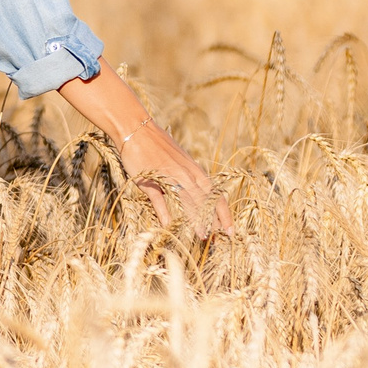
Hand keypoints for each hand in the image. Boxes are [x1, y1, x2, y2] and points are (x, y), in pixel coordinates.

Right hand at [58, 63, 230, 237]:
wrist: (136, 129)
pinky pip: (160, 197)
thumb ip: (188, 181)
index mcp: (195, 171)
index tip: (231, 230)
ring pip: (187, 199)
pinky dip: (165, 211)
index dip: (224, 213)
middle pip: (204, 199)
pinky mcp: (151, 178)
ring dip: (195, 218)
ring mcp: (169, 176)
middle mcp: (186, 173)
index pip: (215, 195)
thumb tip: (197, 200)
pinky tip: (168, 225)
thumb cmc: (159, 147)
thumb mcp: (179, 163)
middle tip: (219, 238)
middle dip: (213, 220)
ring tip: (202, 235)